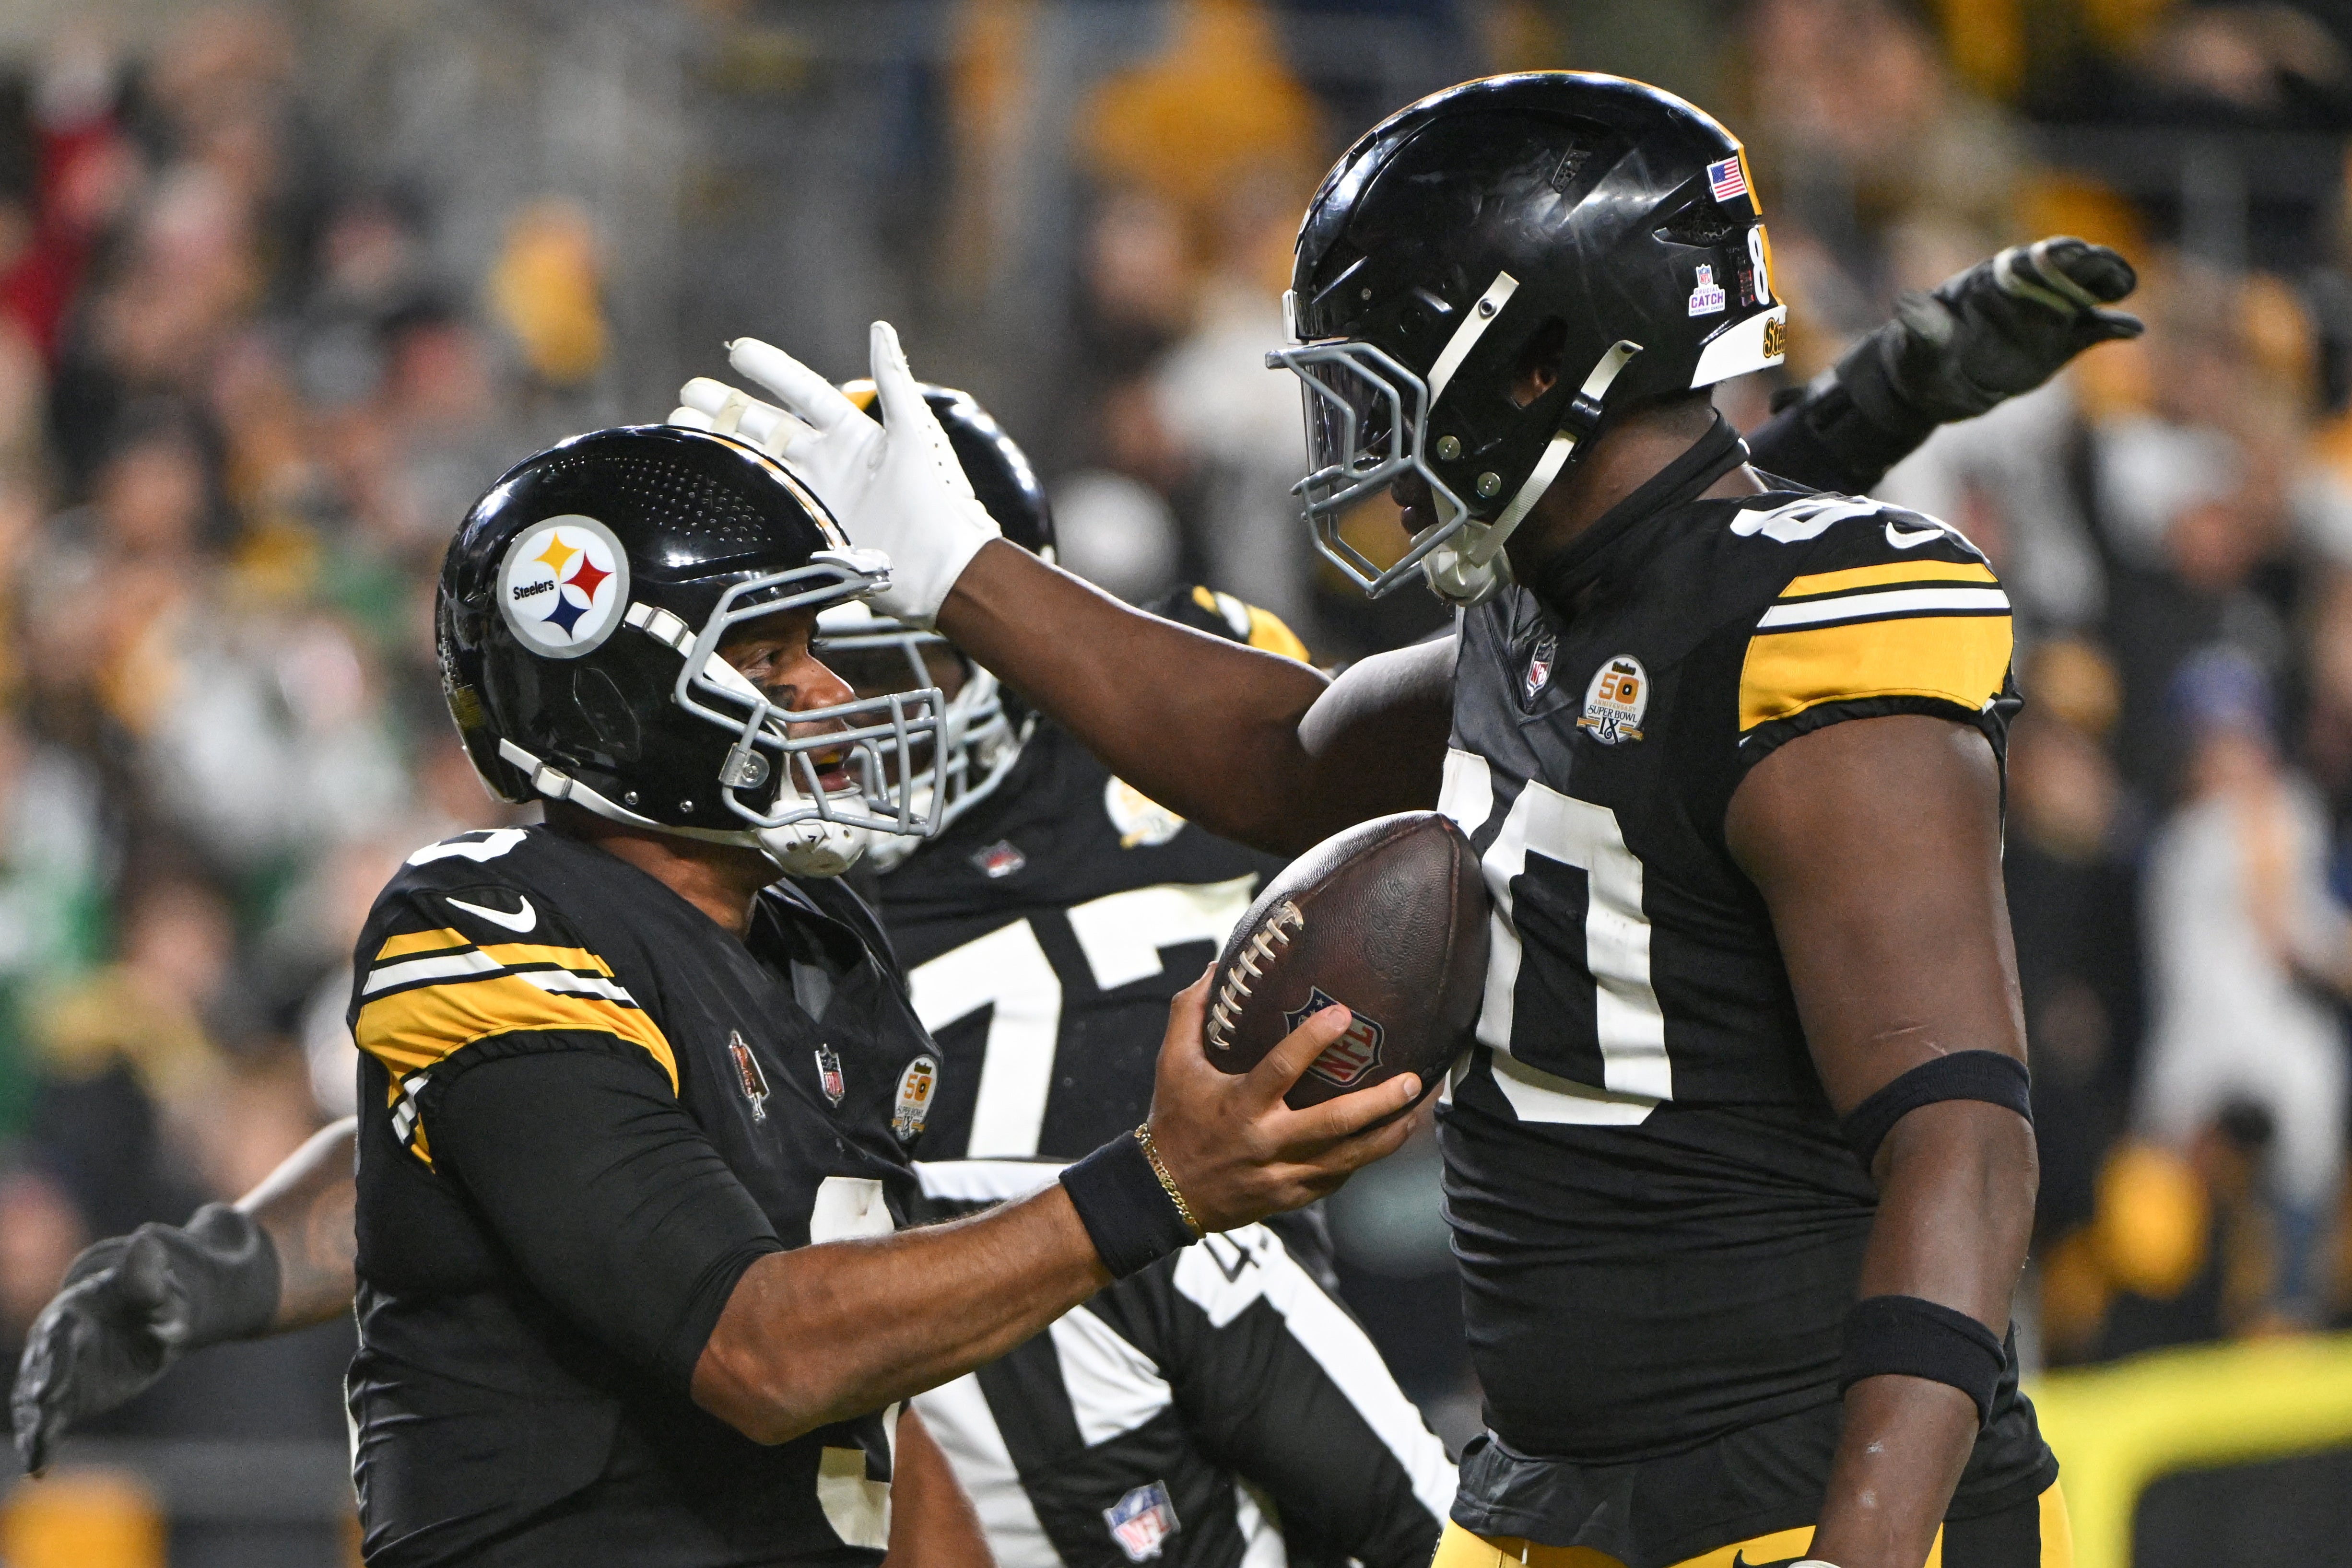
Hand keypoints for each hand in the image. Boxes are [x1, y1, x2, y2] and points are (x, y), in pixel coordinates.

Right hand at [11, 1205, 278, 1472]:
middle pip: (43, 1368)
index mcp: (74, 1308)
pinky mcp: (67, 1396)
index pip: (61, 1332)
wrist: (149, 1315)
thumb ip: (147, 1271)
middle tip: (40, 1410)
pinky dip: (42, 1441)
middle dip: (41, 1388)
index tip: (50, 1382)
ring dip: (35, 1423)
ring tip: (36, 1449)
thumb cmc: (148, 1295)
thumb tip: (147, 1238)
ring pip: (38, 1399)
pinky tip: (38, 1467)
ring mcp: (58, 1371)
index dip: (55, 1356)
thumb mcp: (153, 1282)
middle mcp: (57, 1342)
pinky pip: (51, 1420)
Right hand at [670, 324, 1001, 627]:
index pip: (803, 393)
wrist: (944, 569)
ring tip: (680, 427)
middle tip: (687, 394)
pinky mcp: (808, 531)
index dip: (771, 371)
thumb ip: (894, 382)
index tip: (737, 351)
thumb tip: (880, 329)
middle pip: (767, 428)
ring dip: (719, 444)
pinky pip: (763, 508)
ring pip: (757, 464)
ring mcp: (815, 497)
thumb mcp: (916, 434)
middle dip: (727, 409)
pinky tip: (702, 479)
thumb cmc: (938, 498)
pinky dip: (733, 493)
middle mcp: (829, 463)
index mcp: (853, 435)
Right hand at [1143, 969, 1420, 1232]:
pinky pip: (1338, 1177)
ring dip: (1387, 1134)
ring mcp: (1283, 1174)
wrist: (1166, 1193)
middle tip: (1412, 1079)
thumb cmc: (1174, 1120)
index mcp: (1240, 1105)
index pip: (1282, 1069)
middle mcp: (1267, 1142)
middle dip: (1380, 1102)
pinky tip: (1385, 1137)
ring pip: (1349, 1157)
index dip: (1313, 1041)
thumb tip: (1217, 968)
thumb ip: (1191, 1013)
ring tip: (1417, 1109)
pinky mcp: (1293, 1196)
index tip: (1344, 1014)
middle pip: (1334, 1123)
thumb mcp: (1172, 1064)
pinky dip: (1365, 1157)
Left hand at [1843, 236, 2142, 426]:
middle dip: (2091, 265)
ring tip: (2124, 289)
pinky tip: (2132, 330)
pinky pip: (2092, 332)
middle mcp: (2027, 291)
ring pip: (2087, 293)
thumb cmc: (1918, 358)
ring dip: (2108, 287)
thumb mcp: (1918, 346)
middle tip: (2111, 272)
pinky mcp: (2059, 344)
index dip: (2051, 255)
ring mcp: (2047, 316)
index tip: (2072, 252)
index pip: (2028, 261)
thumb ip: (1922, 326)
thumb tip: (1905, 303)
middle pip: (2068, 270)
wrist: (1930, 387)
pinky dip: (2112, 329)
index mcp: (1994, 282)